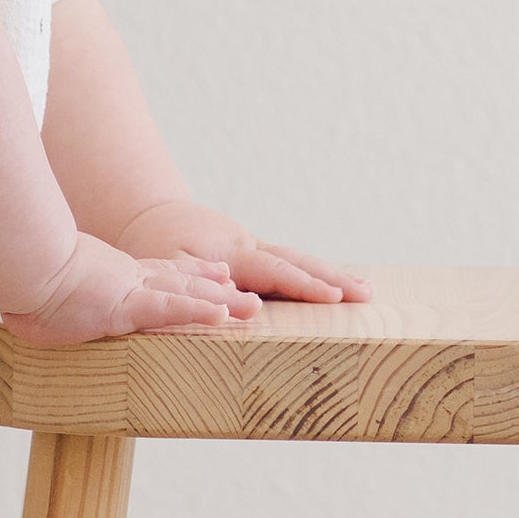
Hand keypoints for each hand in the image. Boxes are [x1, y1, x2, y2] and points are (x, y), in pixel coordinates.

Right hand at [0, 231, 259, 346]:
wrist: (12, 263)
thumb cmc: (11, 272)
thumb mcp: (27, 291)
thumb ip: (32, 300)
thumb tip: (15, 308)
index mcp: (105, 273)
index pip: (153, 273)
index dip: (185, 274)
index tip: (213, 273)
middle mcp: (121, 278)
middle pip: (177, 281)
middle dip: (212, 287)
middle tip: (242, 290)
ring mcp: (125, 289)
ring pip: (183, 296)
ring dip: (219, 303)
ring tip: (251, 309)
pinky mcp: (124, 305)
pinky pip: (169, 310)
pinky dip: (197, 311)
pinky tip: (222, 315)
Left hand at [115, 200, 372, 306]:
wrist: (151, 217)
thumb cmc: (154, 244)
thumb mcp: (166, 264)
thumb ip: (199, 283)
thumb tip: (239, 300)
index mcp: (230, 251)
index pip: (275, 270)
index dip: (305, 285)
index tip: (334, 297)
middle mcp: (247, 246)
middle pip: (297, 262)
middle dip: (332, 279)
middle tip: (367, 294)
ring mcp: (253, 248)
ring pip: (297, 260)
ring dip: (329, 275)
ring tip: (364, 290)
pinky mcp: (251, 254)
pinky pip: (287, 264)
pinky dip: (312, 274)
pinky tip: (335, 287)